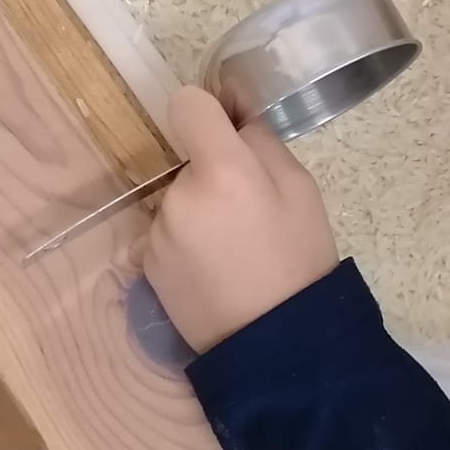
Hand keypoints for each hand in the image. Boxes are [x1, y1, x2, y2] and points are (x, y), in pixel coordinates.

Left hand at [131, 87, 338, 354]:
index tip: (229, 130)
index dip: (209, 109)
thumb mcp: (301, 188)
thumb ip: (261, 140)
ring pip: (180, 196)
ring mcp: (158, 232)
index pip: (188, 104)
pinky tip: (215, 269)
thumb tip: (232, 106)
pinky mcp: (148, 263)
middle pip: (190, 158)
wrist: (278, 345)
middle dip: (215, 172)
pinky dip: (188, 239)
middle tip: (251, 210)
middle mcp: (180, 195)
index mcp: (223, 170)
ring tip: (234, 247)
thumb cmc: (300, 258)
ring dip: (200, 208)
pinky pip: (169, 230)